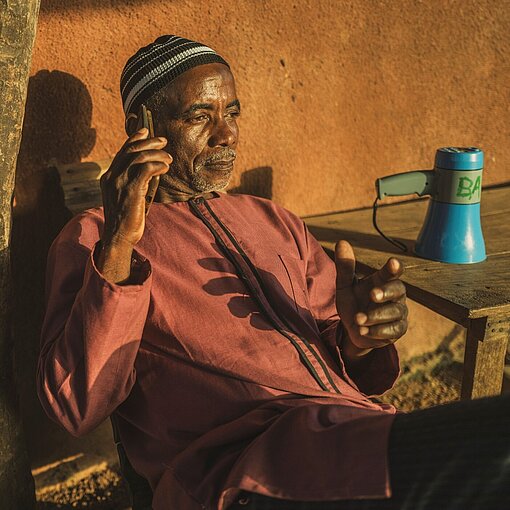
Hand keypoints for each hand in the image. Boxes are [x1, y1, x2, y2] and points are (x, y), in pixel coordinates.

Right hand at [100, 127, 171, 247]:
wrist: (119, 237)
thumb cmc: (126, 219)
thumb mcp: (126, 197)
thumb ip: (133, 182)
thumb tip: (151, 171)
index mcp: (109, 177)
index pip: (122, 151)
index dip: (134, 138)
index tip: (145, 130)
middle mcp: (112, 177)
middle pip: (131, 150)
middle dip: (149, 142)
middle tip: (163, 141)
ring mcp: (120, 183)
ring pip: (139, 157)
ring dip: (157, 155)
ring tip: (168, 158)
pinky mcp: (131, 190)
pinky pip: (146, 169)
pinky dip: (157, 165)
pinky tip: (165, 168)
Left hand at [334, 240, 407, 361]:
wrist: (354, 330)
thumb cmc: (353, 303)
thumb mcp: (344, 286)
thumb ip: (345, 267)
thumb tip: (341, 242)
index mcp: (382, 280)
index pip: (391, 271)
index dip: (394, 267)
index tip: (393, 263)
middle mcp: (395, 295)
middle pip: (398, 289)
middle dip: (386, 292)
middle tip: (373, 294)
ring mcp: (398, 313)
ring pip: (394, 312)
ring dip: (375, 316)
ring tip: (358, 319)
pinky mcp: (398, 330)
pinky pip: (392, 330)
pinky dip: (376, 331)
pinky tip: (363, 331)